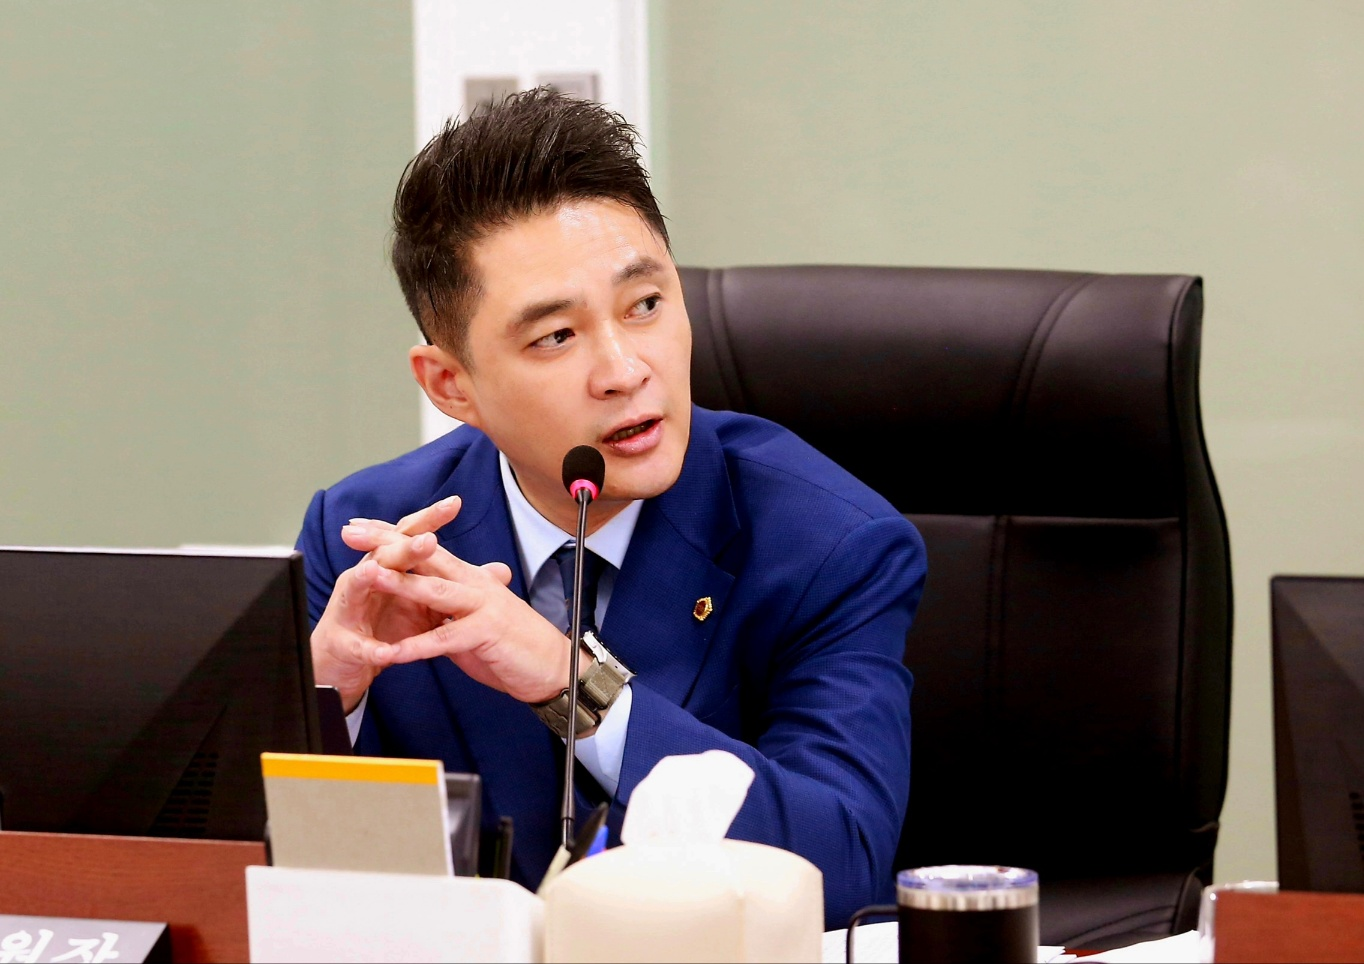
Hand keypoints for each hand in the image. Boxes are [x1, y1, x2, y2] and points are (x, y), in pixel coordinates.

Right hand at [310, 497, 462, 710]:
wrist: (349, 663)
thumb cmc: (387, 626)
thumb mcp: (428, 604)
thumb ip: (458, 583)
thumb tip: (502, 570)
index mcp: (389, 566)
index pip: (410, 536)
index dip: (430, 520)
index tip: (456, 502)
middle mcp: (364, 579)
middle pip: (384, 554)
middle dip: (403, 546)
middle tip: (427, 539)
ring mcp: (349, 609)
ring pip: (356, 588)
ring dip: (367, 579)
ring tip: (378, 572)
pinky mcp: (342, 643)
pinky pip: (357, 645)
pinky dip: (369, 648)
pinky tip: (382, 652)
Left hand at [337, 503, 573, 705]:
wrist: (553, 667)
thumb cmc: (514, 643)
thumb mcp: (475, 618)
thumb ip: (449, 609)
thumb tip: (426, 605)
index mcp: (469, 577)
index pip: (426, 549)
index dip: (392, 535)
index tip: (358, 526)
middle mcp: (475, 583)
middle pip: (425, 556)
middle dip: (386, 543)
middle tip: (350, 532)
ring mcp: (482, 605)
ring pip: (434, 590)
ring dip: (400, 583)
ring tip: (368, 576)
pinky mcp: (486, 632)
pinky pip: (445, 639)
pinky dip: (417, 647)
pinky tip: (392, 653)